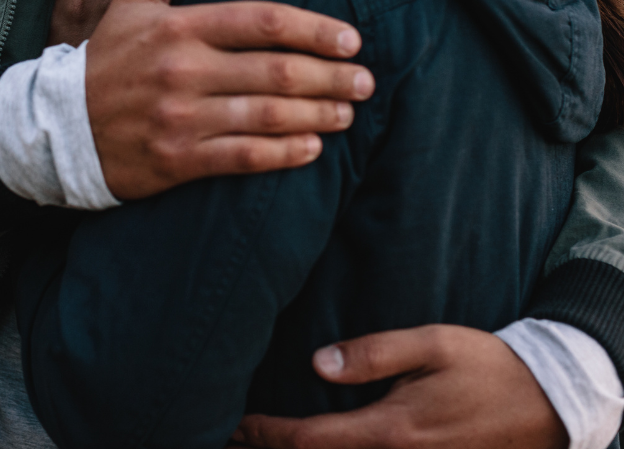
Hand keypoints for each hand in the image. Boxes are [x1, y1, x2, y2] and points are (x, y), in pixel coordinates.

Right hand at [85, 0, 374, 199]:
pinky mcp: (179, 160)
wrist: (60, 126)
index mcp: (180, 27)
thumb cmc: (109, 57)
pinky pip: (244, 158)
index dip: (314, 30)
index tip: (352, 38)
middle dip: (331, 77)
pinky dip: (284, 153)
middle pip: (275, 71)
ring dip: (318, 115)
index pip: (261, 21)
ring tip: (349, 112)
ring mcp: (181, 118)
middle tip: (366, 81)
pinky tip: (313, 149)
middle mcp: (184, 71)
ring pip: (266, 116)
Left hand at [233, 325, 568, 448]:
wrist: (549, 404)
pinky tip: (322, 448)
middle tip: (235, 440)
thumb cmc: (485, 366)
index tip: (234, 425)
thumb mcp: (430, 345)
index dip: (267, 436)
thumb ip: (372, 354)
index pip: (311, 441)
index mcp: (391, 430)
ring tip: (265, 445)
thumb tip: (317, 363)